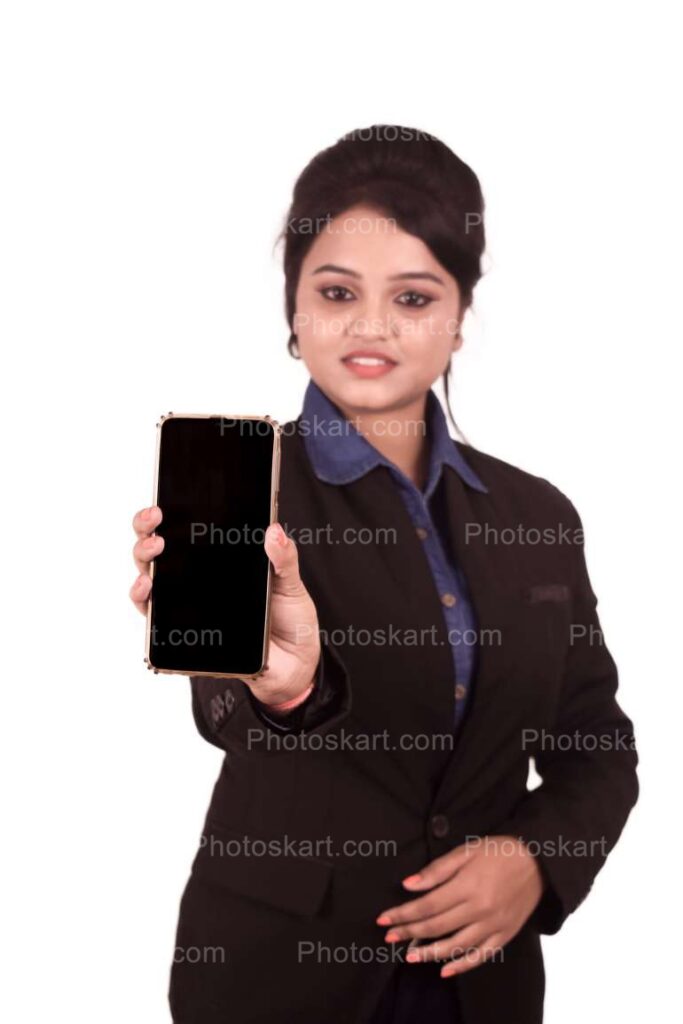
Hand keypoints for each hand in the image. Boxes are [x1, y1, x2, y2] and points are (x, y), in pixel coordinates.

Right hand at [130, 507, 320, 709]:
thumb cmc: (288, 619)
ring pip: (148, 578)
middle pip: (157, 549)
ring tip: (155, 549)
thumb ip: (284, 558)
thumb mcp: (291, 583)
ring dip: (143, 562)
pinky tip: (147, 589)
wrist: (293, 664)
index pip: (185, 530)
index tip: (165, 502)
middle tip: (157, 520)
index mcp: (219, 560)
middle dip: (147, 529)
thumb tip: (274, 530)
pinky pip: (153, 617)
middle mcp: (196, 579)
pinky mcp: (184, 633)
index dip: (167, 514)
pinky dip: (144, 601)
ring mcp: (186, 605)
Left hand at [376, 835, 544, 977]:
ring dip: (430, 953)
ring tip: (410, 956)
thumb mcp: (466, 851)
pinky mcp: (505, 935)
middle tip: (389, 937)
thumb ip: (437, 869)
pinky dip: (462, 965)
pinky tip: (445, 970)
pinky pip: (481, 956)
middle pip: (437, 926)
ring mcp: (493, 925)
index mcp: (468, 886)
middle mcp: (480, 909)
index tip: (384, 919)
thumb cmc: (498, 852)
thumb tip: (409, 885)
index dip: (403, 914)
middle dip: (409, 932)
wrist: (539, 861)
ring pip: (456, 945)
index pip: (427, 905)